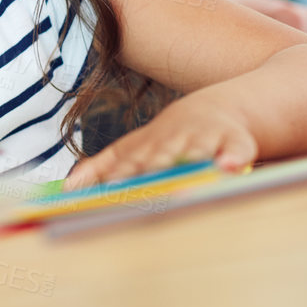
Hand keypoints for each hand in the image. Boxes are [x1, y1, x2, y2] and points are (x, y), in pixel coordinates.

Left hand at [64, 95, 256, 188]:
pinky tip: (229, 167)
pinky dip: (233, 158)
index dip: (121, 177)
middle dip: (151, 173)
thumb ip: (101, 167)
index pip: (131, 163)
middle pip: (161, 159)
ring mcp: (205, 142)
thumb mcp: (131, 148)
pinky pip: (236, 152)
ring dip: (188, 165)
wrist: (212, 113)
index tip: (108, 190)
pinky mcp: (236, 145)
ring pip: (196, 154)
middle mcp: (175, 142)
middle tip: (142, 193)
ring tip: (184, 186)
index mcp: (148, 147)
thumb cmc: (164, 140)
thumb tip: (70, 185)